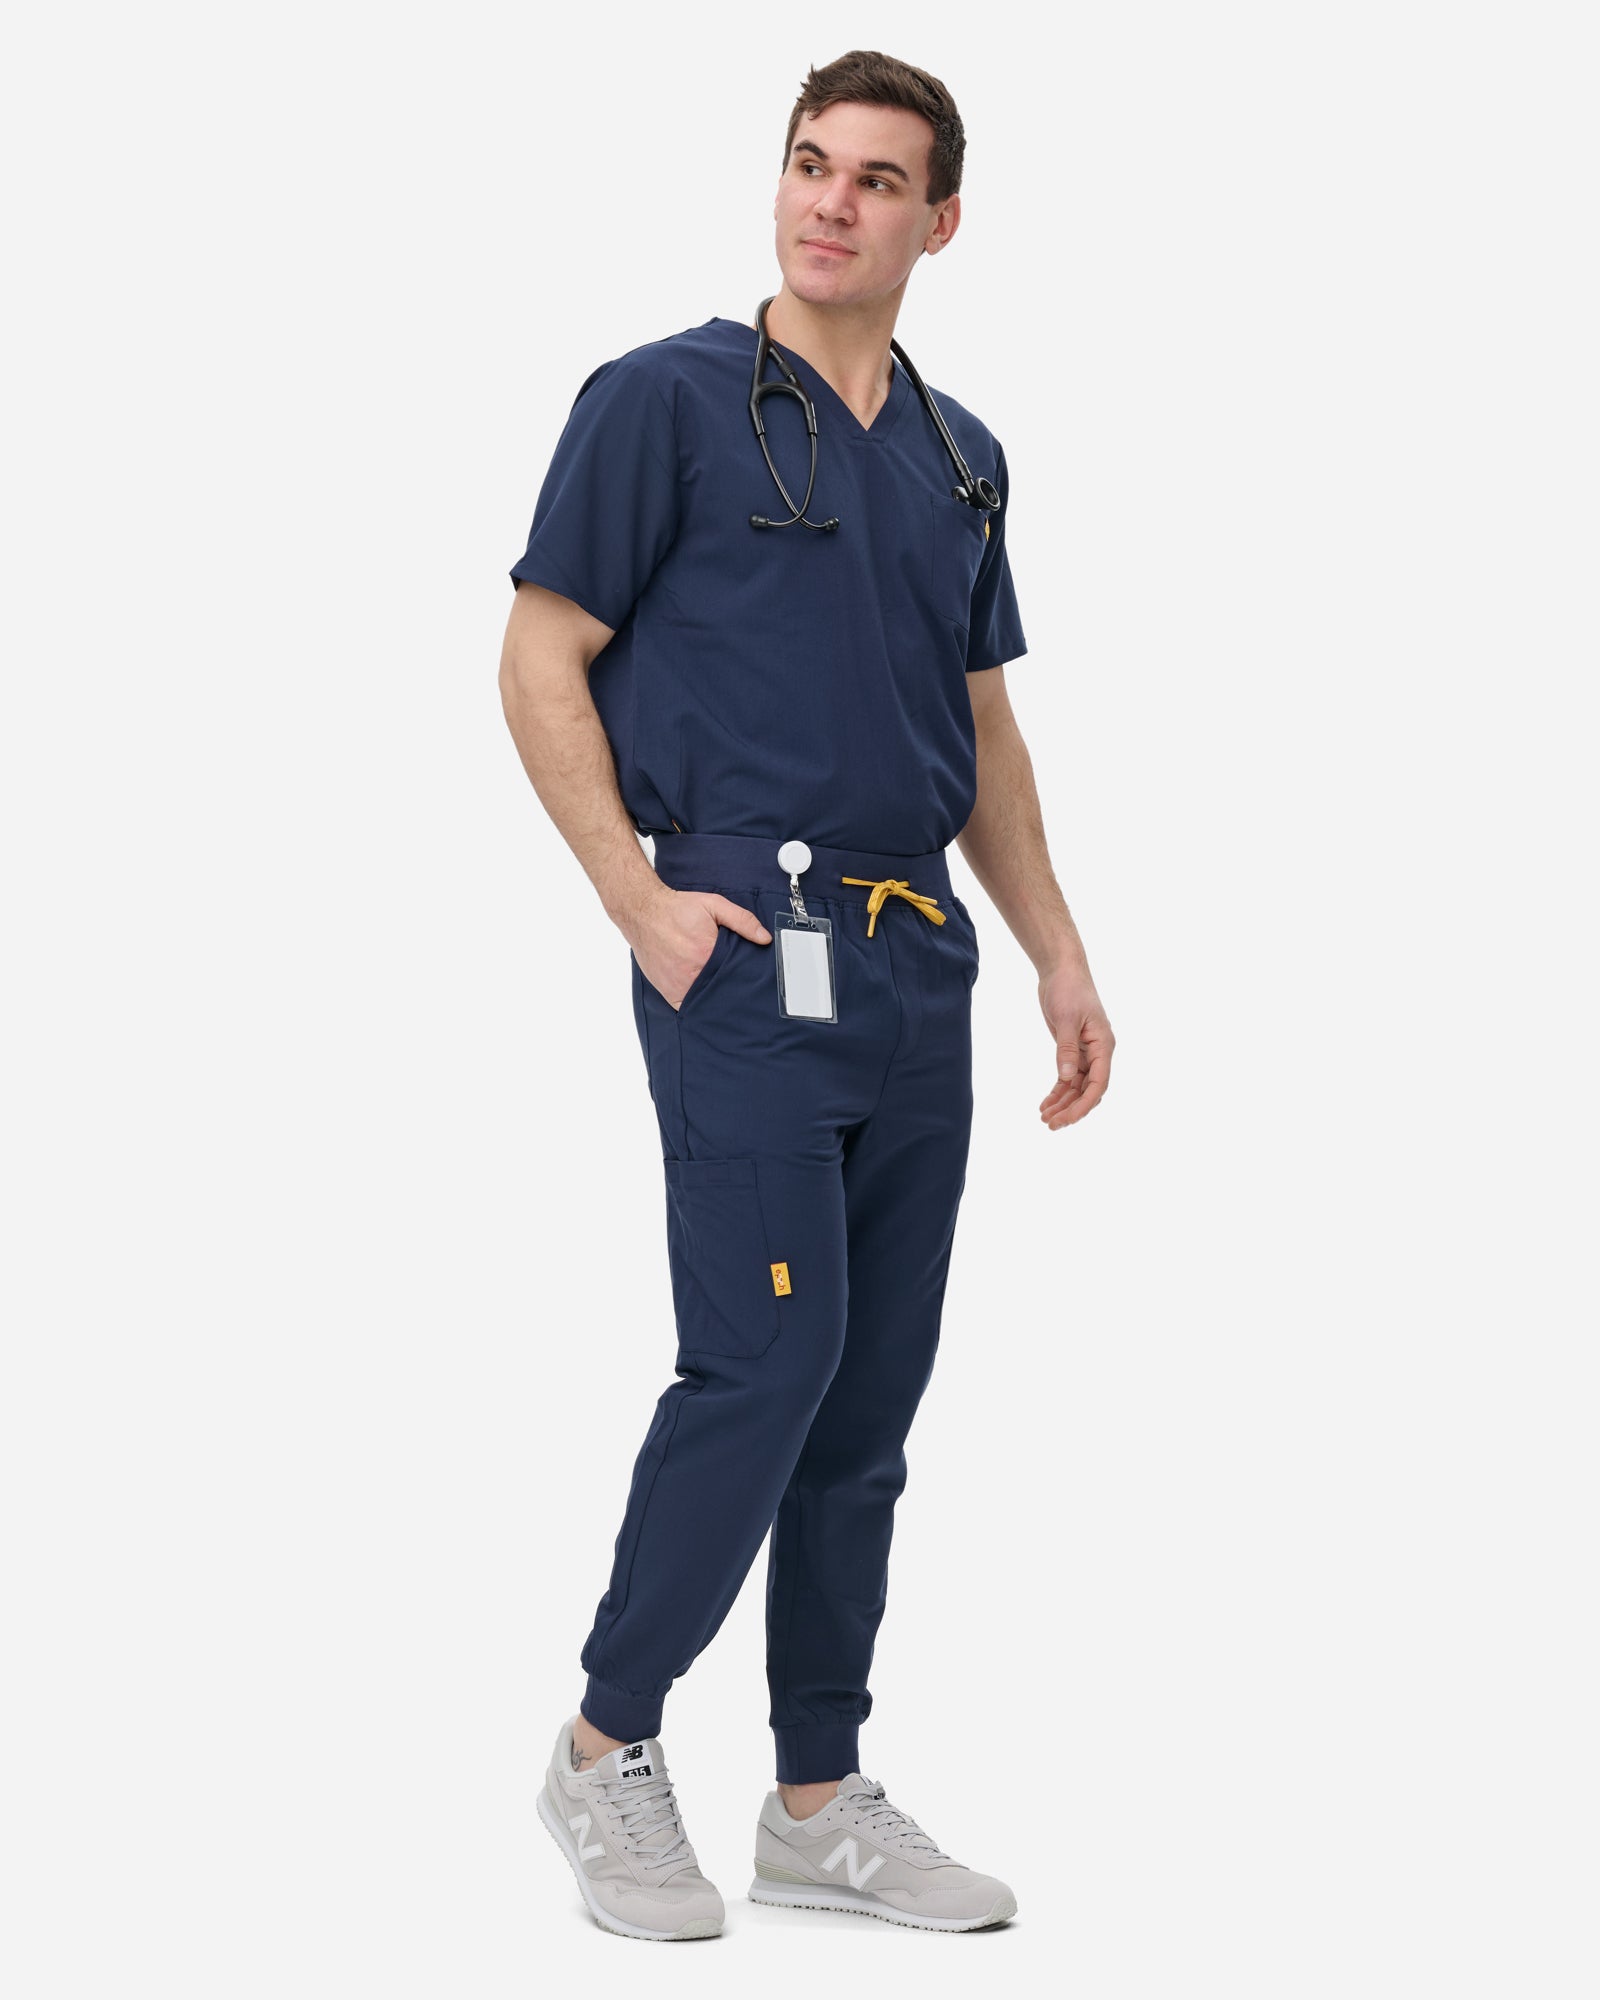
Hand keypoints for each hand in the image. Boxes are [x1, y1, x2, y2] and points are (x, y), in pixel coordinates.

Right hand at [629, 889, 771, 1010]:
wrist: (643, 912)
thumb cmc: (678, 909)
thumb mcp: (714, 905)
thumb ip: (742, 920)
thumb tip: (765, 938)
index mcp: (708, 953)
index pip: (736, 975)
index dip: (746, 978)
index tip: (752, 981)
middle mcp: (693, 973)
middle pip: (722, 991)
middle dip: (732, 991)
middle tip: (742, 992)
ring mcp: (679, 985)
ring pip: (706, 1002)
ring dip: (715, 1000)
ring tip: (725, 997)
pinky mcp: (668, 992)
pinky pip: (687, 1007)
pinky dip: (697, 1005)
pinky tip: (705, 1000)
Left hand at [1038, 962, 1113, 1128]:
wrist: (1061, 971)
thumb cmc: (1069, 989)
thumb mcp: (1067, 1018)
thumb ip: (1066, 1049)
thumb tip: (1067, 1077)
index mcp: (1104, 1045)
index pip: (1099, 1083)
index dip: (1085, 1104)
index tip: (1068, 1119)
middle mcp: (1098, 1052)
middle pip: (1089, 1090)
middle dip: (1071, 1109)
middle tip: (1051, 1124)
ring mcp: (1085, 1053)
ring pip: (1077, 1087)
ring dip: (1063, 1103)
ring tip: (1044, 1118)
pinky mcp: (1072, 1050)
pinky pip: (1068, 1077)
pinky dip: (1058, 1091)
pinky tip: (1045, 1104)